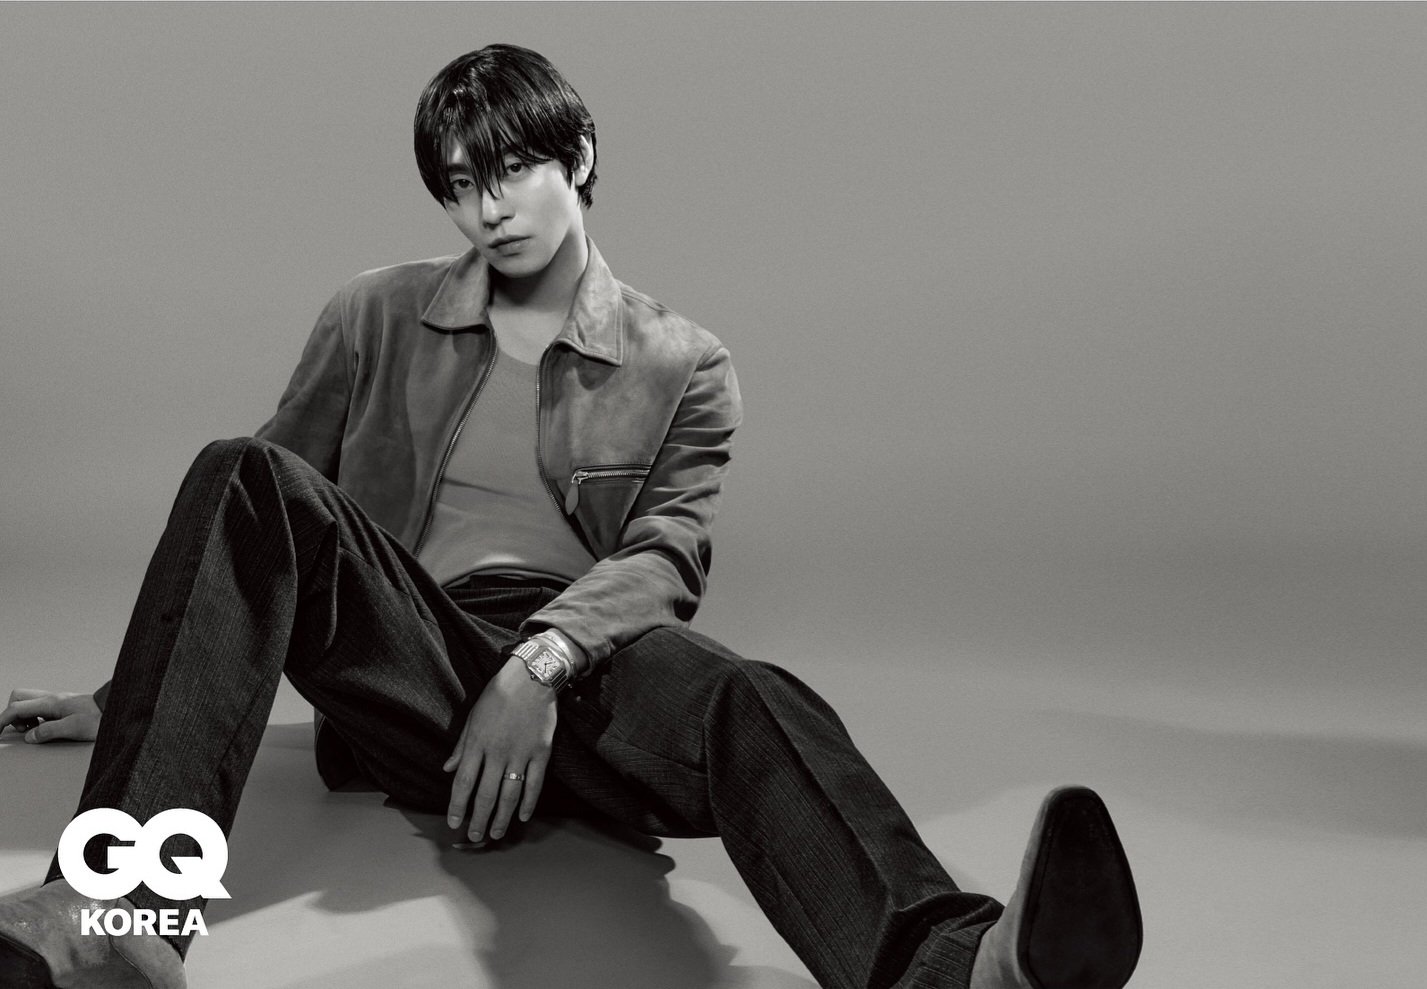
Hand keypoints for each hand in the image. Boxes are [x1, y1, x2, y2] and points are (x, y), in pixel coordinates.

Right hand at [0, 689, 100, 742]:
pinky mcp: (63, 705)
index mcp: (50, 703)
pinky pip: (40, 707)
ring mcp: (57, 700)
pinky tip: (47, 727)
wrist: (116, 707)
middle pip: (19, 698)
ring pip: (29, 702)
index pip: (16, 707)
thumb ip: (48, 731)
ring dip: (25, 717)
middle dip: (13, 714)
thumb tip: (29, 737)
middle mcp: (52, 698)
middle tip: (24, 731)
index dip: (2, 720)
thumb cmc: (99, 717)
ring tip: (36, 731)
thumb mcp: (73, 728)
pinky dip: (36, 717)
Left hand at [444, 655, 556, 843]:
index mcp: (477, 743)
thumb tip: (448, 769)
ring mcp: (521, 753)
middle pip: (485, 794)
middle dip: (478, 819)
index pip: (463, 782)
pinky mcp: (541, 752)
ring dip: (501, 817)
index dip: (457, 805)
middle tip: (475, 837)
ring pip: (509, 794)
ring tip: (496, 834)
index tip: (453, 821)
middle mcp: (497, 752)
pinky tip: (523, 816)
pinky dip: (529, 802)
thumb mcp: (473, 716)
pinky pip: (535, 783)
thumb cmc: (499, 694)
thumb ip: (462, 746)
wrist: (532, 677)